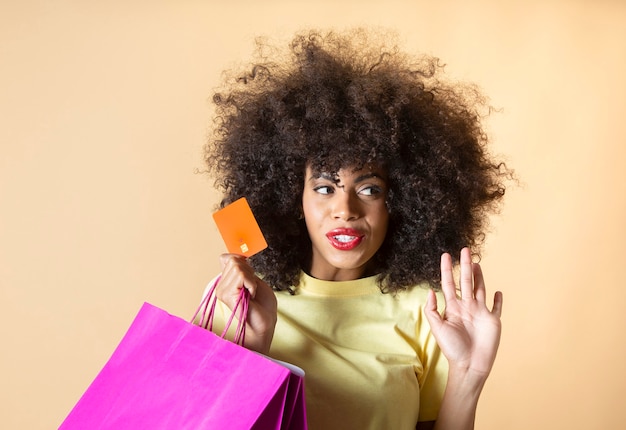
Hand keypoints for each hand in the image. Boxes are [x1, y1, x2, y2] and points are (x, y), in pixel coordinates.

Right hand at [214, 254, 277, 353]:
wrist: (266, 323)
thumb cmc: (262, 305)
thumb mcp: (253, 280)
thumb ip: (243, 268)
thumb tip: (234, 255)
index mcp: (226, 282)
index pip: (226, 258)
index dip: (241, 260)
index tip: (250, 275)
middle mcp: (220, 287)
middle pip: (234, 260)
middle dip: (249, 271)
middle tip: (252, 287)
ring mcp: (222, 291)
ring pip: (238, 267)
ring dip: (251, 278)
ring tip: (251, 292)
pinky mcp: (227, 295)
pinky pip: (241, 276)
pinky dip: (252, 284)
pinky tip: (251, 296)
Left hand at [425, 247, 502, 378]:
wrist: (469, 365)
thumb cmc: (452, 349)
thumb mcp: (438, 328)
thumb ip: (432, 310)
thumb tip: (430, 291)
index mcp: (453, 307)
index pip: (449, 283)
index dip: (447, 269)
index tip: (446, 255)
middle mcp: (467, 307)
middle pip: (466, 281)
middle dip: (465, 265)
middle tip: (465, 249)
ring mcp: (480, 313)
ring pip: (480, 289)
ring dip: (479, 276)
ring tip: (476, 262)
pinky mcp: (493, 321)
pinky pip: (496, 307)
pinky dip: (497, 300)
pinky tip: (497, 291)